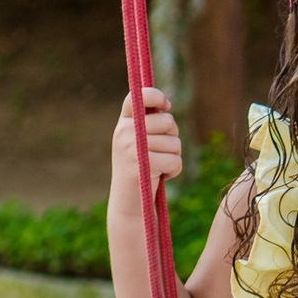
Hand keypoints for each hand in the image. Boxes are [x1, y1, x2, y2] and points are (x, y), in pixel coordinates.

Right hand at [111, 87, 181, 206]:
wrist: (129, 202)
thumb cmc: (140, 169)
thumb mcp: (139, 142)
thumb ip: (149, 123)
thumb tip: (166, 106)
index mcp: (123, 123)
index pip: (138, 95)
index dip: (157, 96)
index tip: (167, 106)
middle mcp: (124, 132)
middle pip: (168, 121)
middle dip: (173, 137)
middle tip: (162, 152)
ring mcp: (131, 148)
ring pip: (175, 142)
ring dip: (174, 157)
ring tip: (160, 167)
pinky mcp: (143, 165)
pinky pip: (175, 160)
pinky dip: (175, 170)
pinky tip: (162, 176)